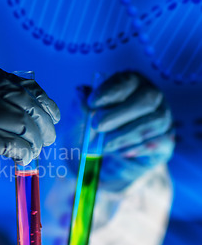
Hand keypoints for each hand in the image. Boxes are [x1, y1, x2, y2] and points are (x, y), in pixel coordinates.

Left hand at [88, 72, 174, 190]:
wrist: (96, 165)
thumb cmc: (87, 135)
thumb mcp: (77, 123)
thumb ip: (79, 108)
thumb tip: (81, 92)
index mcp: (128, 85)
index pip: (126, 80)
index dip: (109, 91)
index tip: (91, 103)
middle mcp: (150, 97)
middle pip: (147, 98)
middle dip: (119, 114)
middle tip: (96, 126)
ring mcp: (162, 118)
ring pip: (156, 120)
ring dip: (126, 134)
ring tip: (104, 145)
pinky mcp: (167, 141)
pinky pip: (162, 141)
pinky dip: (139, 147)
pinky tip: (122, 152)